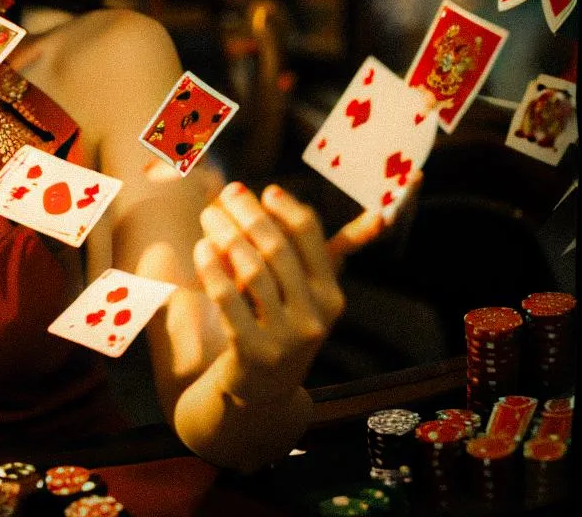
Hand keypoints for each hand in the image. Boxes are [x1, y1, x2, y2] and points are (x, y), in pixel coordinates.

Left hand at [191, 182, 386, 405]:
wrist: (264, 390)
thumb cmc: (286, 324)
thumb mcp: (313, 296)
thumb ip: (334, 254)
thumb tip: (380, 216)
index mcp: (332, 296)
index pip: (311, 238)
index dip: (286, 208)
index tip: (265, 190)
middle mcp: (314, 317)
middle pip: (277, 248)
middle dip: (250, 214)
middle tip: (228, 193)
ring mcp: (284, 337)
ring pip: (251, 270)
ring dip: (226, 235)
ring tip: (210, 216)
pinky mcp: (252, 352)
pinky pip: (228, 300)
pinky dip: (212, 269)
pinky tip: (201, 248)